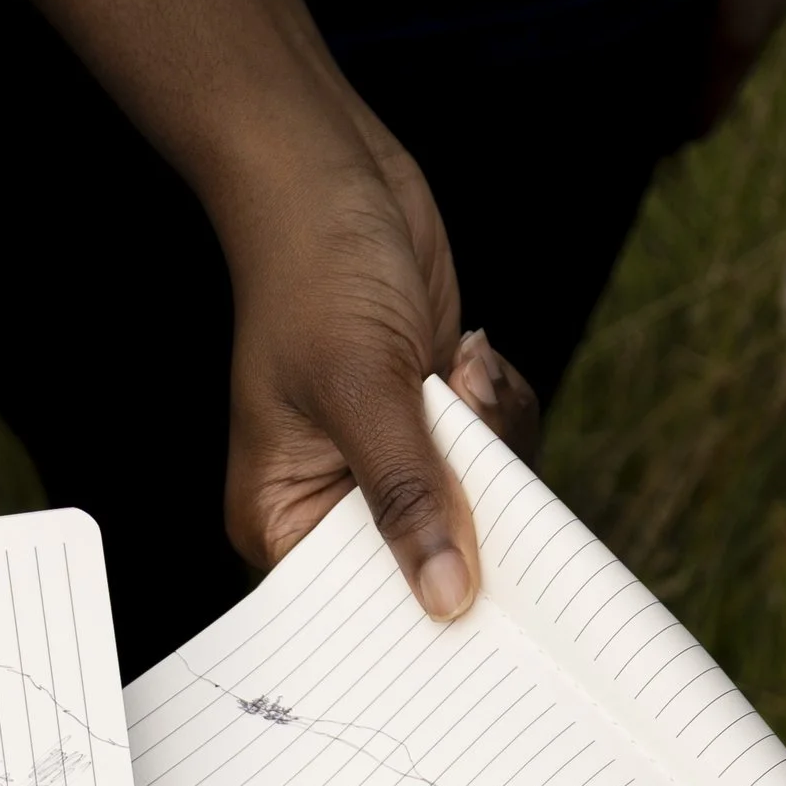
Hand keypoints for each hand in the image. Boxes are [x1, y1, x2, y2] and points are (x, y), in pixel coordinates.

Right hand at [215, 90, 501, 617]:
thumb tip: (448, 599)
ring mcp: (388, 461)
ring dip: (493, 441)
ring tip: (459, 375)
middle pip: (430, 559)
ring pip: (479, 504)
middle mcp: (333, 502)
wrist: (330, 174)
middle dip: (471, 505)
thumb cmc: (313, 273)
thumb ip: (409, 498)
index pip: (361, 606)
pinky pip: (496, 454)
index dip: (421, 611)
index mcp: (284, 519)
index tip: (481, 605)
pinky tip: (470, 359)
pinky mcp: (432, 422)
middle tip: (477, 447)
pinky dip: (502, 410)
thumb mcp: (365, 392)